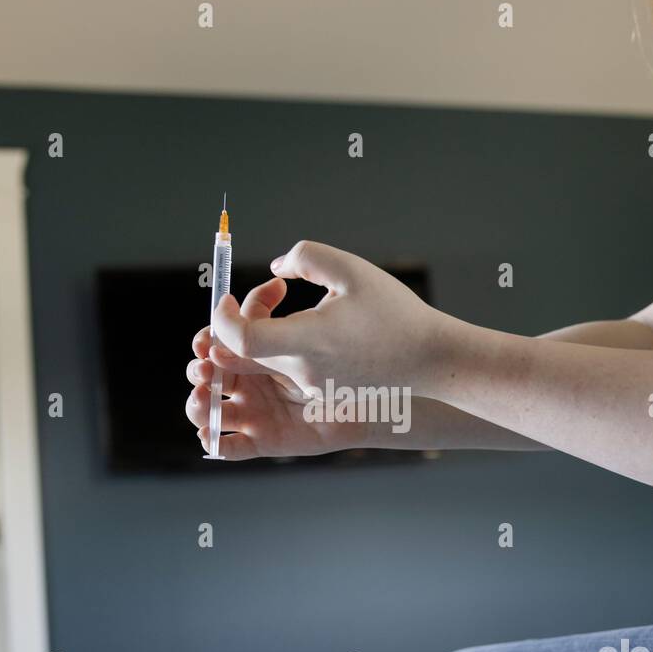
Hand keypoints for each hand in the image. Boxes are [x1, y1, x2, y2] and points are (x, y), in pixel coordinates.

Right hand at [185, 278, 370, 459]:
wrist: (393, 394)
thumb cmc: (373, 343)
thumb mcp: (341, 297)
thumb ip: (310, 268)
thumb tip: (277, 272)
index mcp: (272, 344)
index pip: (231, 335)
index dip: (217, 330)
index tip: (215, 327)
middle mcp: (259, 378)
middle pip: (213, 372)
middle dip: (199, 368)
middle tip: (202, 367)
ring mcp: (261, 410)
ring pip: (214, 409)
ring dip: (198, 405)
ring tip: (201, 398)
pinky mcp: (270, 439)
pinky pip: (237, 446)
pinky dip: (218, 443)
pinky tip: (210, 438)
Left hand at [210, 240, 445, 395]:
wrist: (430, 358)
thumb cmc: (395, 311)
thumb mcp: (350, 268)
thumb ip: (304, 257)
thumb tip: (276, 270)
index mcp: (305, 342)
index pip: (237, 338)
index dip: (221, 317)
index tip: (229, 299)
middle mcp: (303, 372)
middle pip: (243, 354)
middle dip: (239, 324)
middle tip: (263, 296)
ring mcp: (312, 388)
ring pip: (266, 364)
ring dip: (263, 337)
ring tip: (285, 309)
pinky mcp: (323, 394)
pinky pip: (290, 373)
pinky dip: (287, 351)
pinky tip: (314, 330)